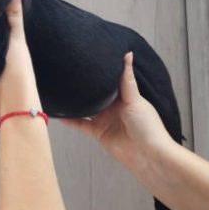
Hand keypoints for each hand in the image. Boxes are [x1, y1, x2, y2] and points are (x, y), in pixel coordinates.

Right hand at [59, 52, 176, 171]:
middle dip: (86, 86)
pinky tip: (60, 114)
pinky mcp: (98, 132)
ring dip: (76, 103)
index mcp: (125, 96)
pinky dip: (70, 120)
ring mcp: (105, 120)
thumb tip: (128, 54)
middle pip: (97, 93)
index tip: (89, 59)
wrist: (147, 155)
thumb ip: (126, 79)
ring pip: (87, 108)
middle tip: (71, 72)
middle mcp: (114, 107)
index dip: (101, 71)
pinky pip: (81, 124)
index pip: (111, 80)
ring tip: (62, 90)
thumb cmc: (148, 126)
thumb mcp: (135, 98)